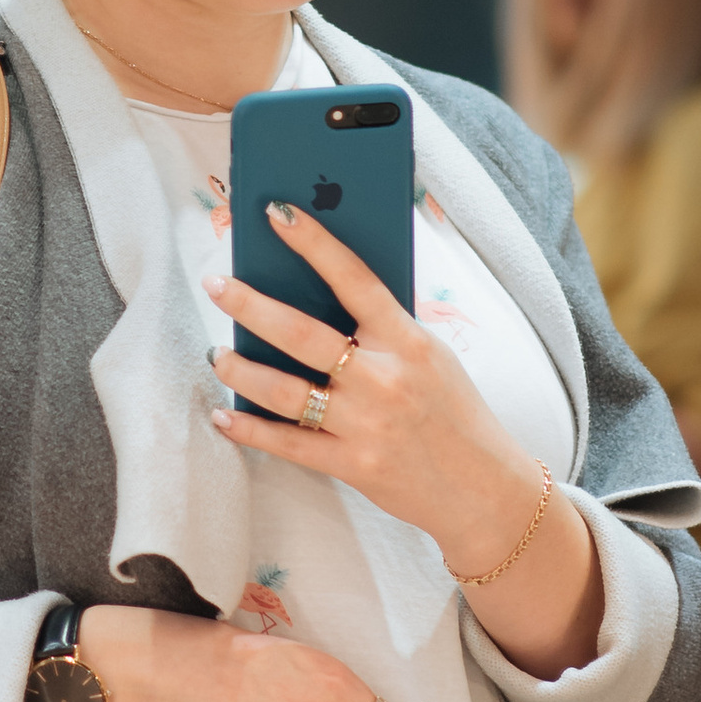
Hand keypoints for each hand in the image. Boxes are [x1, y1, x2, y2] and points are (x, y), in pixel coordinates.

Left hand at [203, 198, 547, 581]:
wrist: (483, 488)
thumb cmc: (454, 412)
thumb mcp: (432, 357)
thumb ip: (385, 330)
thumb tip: (320, 293)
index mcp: (409, 342)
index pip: (355, 278)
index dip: (314, 242)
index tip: (277, 213)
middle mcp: (385, 379)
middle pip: (303, 334)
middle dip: (251, 305)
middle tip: (216, 285)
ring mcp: (366, 425)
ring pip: (285, 391)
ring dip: (241, 367)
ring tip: (216, 352)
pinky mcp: (352, 466)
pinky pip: (287, 444)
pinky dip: (248, 429)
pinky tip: (223, 415)